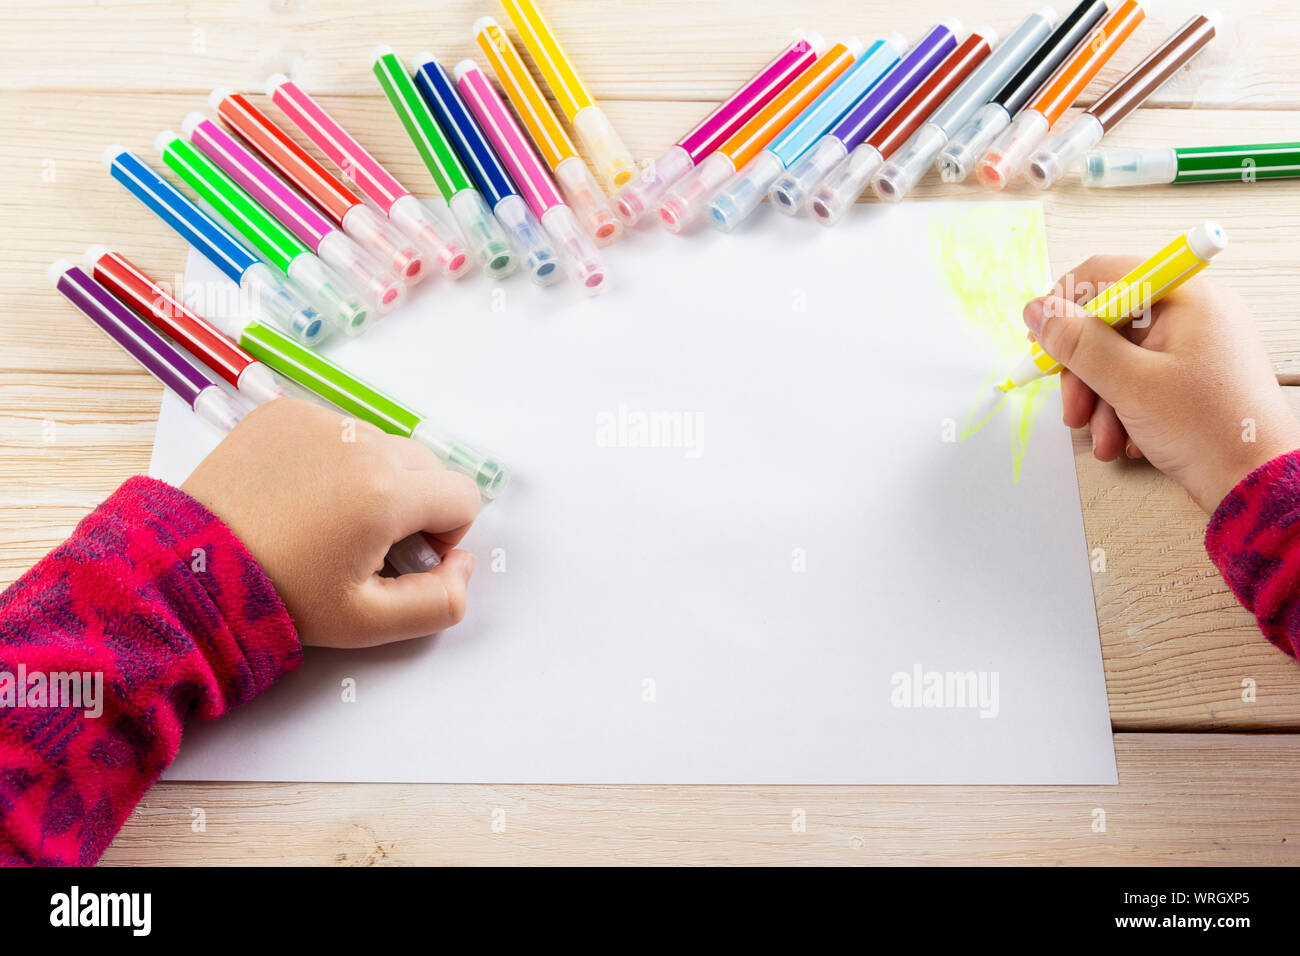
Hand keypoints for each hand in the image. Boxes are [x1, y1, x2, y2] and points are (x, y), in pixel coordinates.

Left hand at [182, 397, 479, 646]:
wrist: (189, 570)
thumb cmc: (279, 596)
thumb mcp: (369, 623)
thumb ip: (441, 602)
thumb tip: (463, 565)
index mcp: (388, 492)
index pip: (463, 496)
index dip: (446, 535)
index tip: (403, 557)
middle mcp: (360, 442)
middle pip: (427, 468)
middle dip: (412, 505)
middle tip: (364, 544)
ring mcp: (320, 420)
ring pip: (383, 446)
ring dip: (373, 479)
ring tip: (325, 519)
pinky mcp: (285, 412)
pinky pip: (337, 430)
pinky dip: (332, 459)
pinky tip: (299, 495)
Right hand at [1022, 256, 1299, 511]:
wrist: (1257, 484)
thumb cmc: (1206, 429)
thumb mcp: (1129, 384)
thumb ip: (1078, 343)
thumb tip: (1036, 310)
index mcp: (1187, 298)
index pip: (1109, 273)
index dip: (1066, 304)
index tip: (1041, 340)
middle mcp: (1193, 314)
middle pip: (1110, 324)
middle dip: (1083, 372)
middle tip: (1073, 410)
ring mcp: (1194, 347)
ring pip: (1120, 359)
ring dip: (1100, 400)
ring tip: (1104, 439)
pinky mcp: (1193, 378)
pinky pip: (1140, 380)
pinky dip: (1124, 410)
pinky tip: (1127, 440)